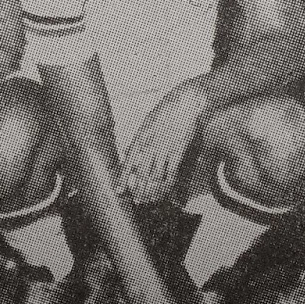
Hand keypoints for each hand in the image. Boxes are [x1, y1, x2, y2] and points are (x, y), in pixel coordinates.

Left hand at [122, 87, 207, 204]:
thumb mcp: (146, 122)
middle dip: (139, 190)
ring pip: (156, 177)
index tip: (120, 191)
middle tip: (138, 200)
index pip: (128, 162)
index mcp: (140, 137)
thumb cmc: (165, 111)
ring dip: (153, 190)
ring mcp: (165, 149)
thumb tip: (127, 151)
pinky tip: (165, 190)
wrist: (184, 103)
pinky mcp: (178, 151)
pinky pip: (171, 172)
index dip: (123, 178)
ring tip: (150, 200)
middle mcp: (150, 145)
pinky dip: (168, 184)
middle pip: (142, 174)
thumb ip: (138, 138)